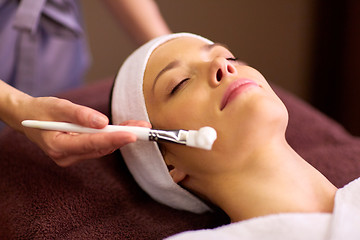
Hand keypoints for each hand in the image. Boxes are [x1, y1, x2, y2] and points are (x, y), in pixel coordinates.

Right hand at [20, 96, 150, 165]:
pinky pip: (99, 146)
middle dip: (123, 137)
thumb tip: (104, 122)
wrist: (29, 118)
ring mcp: (73, 157)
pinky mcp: (79, 153)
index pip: (90, 143)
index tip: (132, 134)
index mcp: (58, 146)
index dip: (112, 138)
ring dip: (121, 137)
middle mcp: (66, 156)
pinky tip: (125, 129)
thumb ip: (80, 115)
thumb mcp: (58, 107)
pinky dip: (112, 137)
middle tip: (143, 128)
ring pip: (102, 148)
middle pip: (100, 147)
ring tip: (139, 126)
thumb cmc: (41, 111)